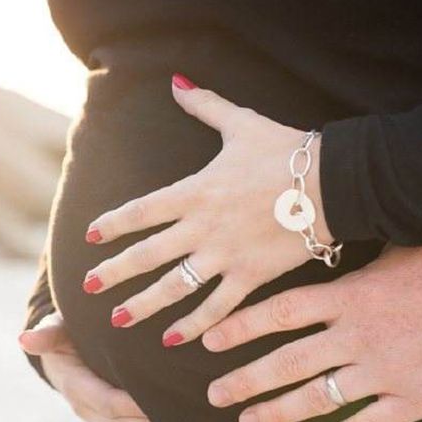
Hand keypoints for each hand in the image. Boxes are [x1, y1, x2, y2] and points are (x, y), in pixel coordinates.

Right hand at [19, 313, 163, 421]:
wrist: (60, 352)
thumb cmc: (65, 332)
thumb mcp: (57, 329)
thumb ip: (47, 334)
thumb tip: (24, 338)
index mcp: (75, 385)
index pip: (107, 401)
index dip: (132, 405)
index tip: (158, 400)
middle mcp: (83, 408)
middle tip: (180, 419)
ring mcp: (92, 419)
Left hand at [81, 74, 333, 346]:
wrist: (333, 182)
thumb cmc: (288, 151)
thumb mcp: (242, 123)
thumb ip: (205, 105)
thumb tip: (176, 81)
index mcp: (196, 191)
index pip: (142, 211)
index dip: (113, 224)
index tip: (90, 237)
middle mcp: (203, 226)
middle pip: (148, 254)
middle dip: (114, 272)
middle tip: (87, 286)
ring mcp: (226, 254)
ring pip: (175, 286)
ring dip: (143, 305)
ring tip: (117, 319)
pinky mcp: (251, 276)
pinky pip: (217, 306)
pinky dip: (194, 325)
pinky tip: (173, 340)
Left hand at [201, 233, 421, 421]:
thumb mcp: (400, 247)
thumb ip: (358, 262)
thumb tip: (326, 244)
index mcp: (350, 297)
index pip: (279, 314)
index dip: (239, 329)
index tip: (209, 341)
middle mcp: (357, 337)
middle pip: (286, 362)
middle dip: (245, 380)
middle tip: (215, 395)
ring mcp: (383, 372)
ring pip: (316, 398)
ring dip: (276, 412)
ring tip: (247, 421)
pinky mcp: (413, 401)